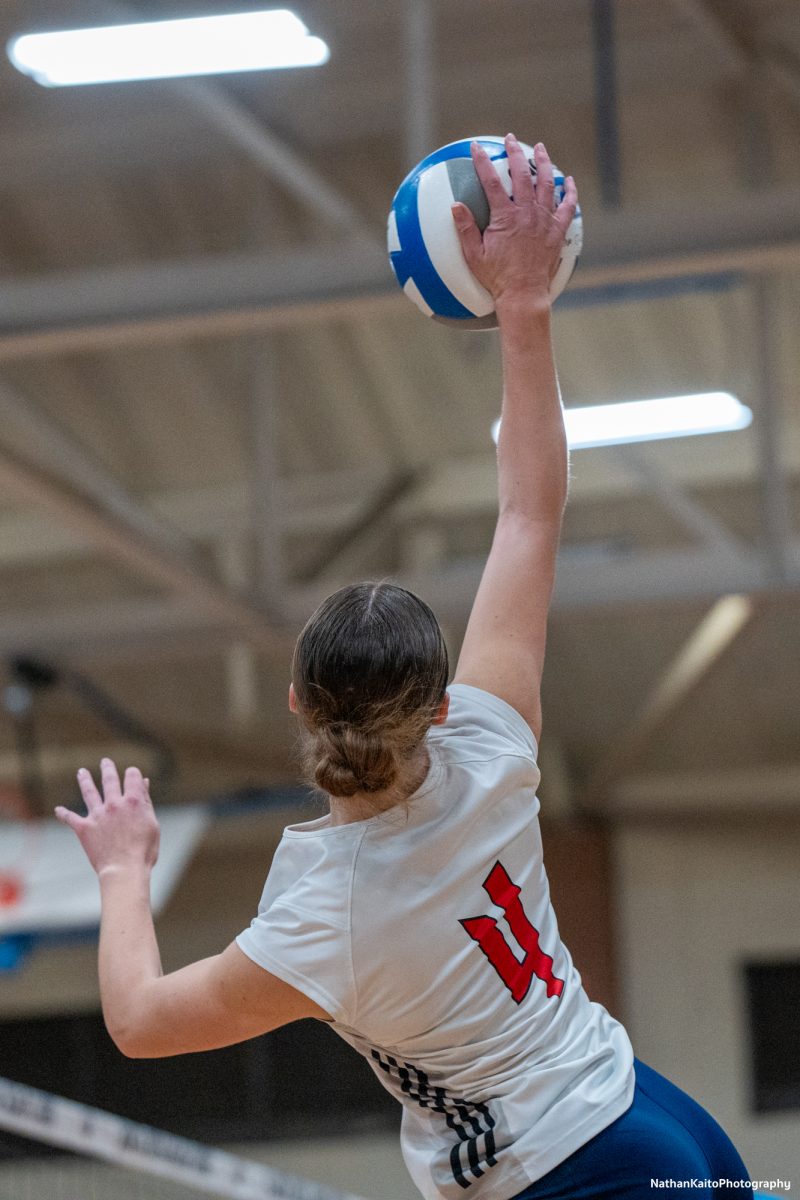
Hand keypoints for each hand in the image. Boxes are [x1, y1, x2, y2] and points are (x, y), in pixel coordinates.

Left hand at [55, 759, 159, 877]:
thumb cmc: (144, 851)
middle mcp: (114, 804)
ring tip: (81, 772)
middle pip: (109, 780)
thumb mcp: (152, 823)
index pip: (132, 776)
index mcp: (133, 801)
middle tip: (105, 761)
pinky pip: (70, 818)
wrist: (124, 870)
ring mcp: (97, 815)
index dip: (133, 774)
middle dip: (108, 769)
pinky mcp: (84, 828)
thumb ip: (146, 802)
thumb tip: (144, 783)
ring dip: (85, 780)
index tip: (132, 775)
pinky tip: (58, 809)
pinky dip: (63, 813)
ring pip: (89, 792)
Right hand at [451, 134, 577, 311]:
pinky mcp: (557, 231)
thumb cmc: (497, 278)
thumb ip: (465, 229)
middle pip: (521, 174)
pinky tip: (568, 181)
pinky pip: (567, 207)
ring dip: (543, 163)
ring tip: (540, 149)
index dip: (482, 161)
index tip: (477, 147)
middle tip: (511, 139)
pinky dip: (569, 192)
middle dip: (515, 153)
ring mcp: (544, 221)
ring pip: (547, 184)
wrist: (524, 294)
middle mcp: (527, 213)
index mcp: (505, 217)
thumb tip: (455, 206)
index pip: (491, 181)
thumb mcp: (474, 255)